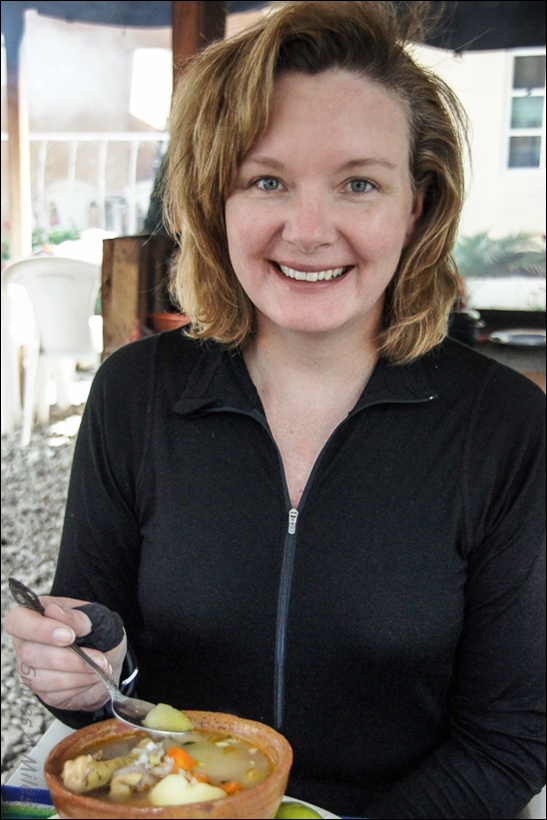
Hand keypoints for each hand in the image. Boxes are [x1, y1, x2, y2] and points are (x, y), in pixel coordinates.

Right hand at [4, 596, 126, 711]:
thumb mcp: (95, 616)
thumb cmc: (97, 630)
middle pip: (29, 654)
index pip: (17, 621)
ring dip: (77, 673)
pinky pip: (53, 693)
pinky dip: (79, 685)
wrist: (108, 656)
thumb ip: (76, 615)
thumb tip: (54, 612)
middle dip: (68, 658)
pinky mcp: (41, 691)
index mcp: (34, 616)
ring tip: (102, 665)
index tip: (69, 635)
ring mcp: (30, 670)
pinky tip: (95, 676)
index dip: (39, 629)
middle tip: (97, 656)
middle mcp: (25, 643)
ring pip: (40, 678)